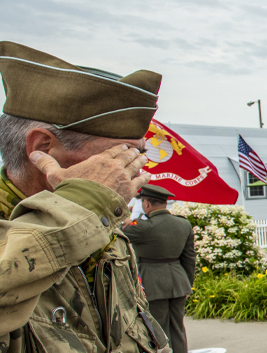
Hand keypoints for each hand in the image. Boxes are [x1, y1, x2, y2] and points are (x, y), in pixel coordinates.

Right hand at [30, 144, 148, 202]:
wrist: (85, 206)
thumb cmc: (71, 191)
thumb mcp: (56, 176)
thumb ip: (47, 164)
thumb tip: (32, 154)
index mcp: (98, 160)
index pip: (112, 151)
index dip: (119, 148)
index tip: (124, 146)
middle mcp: (113, 166)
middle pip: (126, 156)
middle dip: (132, 153)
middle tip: (137, 152)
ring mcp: (123, 177)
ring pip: (135, 165)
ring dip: (140, 161)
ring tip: (144, 159)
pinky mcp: (130, 189)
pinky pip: (141, 180)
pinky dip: (145, 176)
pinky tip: (148, 175)